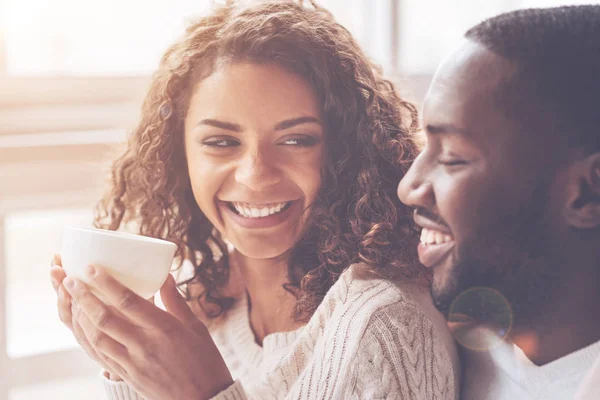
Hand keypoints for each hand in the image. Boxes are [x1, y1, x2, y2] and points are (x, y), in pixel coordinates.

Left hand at [62, 265, 233, 399]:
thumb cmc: (205, 360)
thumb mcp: (196, 326)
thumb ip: (175, 300)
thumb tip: (164, 275)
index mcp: (164, 328)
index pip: (128, 301)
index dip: (106, 283)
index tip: (91, 268)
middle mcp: (145, 345)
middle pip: (105, 318)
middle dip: (84, 297)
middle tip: (70, 280)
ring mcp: (134, 363)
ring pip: (97, 338)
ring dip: (81, 317)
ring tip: (73, 301)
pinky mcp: (129, 376)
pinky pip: (101, 356)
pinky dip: (88, 339)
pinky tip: (83, 327)